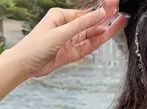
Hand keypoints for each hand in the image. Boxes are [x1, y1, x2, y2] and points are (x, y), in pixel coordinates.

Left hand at [11, 0, 127, 78]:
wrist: (26, 64)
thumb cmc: (35, 46)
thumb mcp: (61, 32)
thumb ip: (82, 25)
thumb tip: (98, 15)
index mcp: (61, 16)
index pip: (85, 14)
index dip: (100, 11)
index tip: (113, 6)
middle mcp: (66, 27)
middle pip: (91, 24)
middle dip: (106, 19)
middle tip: (120, 14)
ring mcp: (70, 41)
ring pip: (91, 35)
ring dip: (105, 31)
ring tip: (119, 24)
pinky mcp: (71, 53)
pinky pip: (87, 47)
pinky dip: (97, 42)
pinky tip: (106, 37)